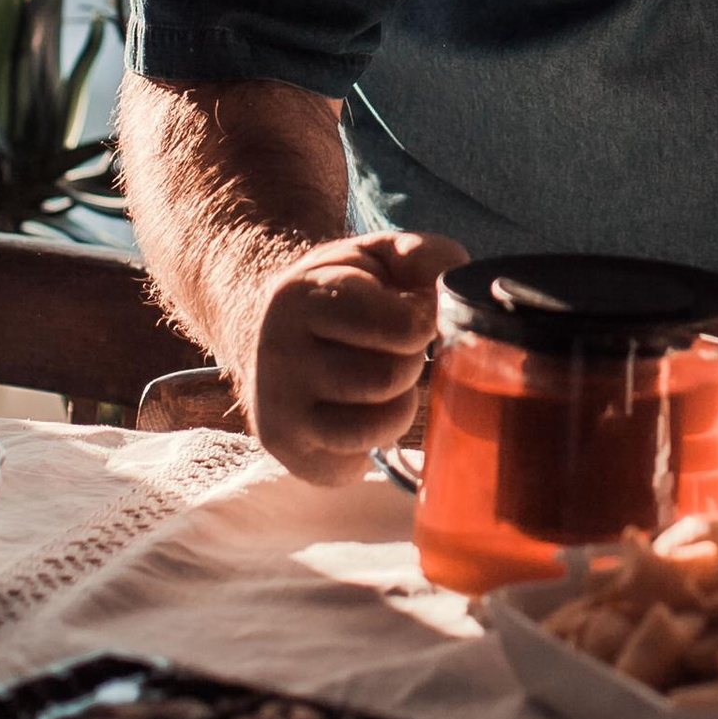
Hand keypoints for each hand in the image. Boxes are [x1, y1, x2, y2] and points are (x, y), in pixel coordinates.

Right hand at [238, 230, 464, 485]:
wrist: (270, 326)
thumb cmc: (345, 291)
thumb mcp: (381, 255)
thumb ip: (426, 256)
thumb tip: (447, 296)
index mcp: (301, 295)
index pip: (403, 328)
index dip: (423, 323)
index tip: (411, 315)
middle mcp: (279, 353)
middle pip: (391, 378)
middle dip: (409, 363)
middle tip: (390, 349)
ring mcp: (277, 408)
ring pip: (378, 427)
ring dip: (396, 404)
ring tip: (378, 380)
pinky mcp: (286, 451)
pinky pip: (356, 463)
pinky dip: (371, 440)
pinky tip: (356, 410)